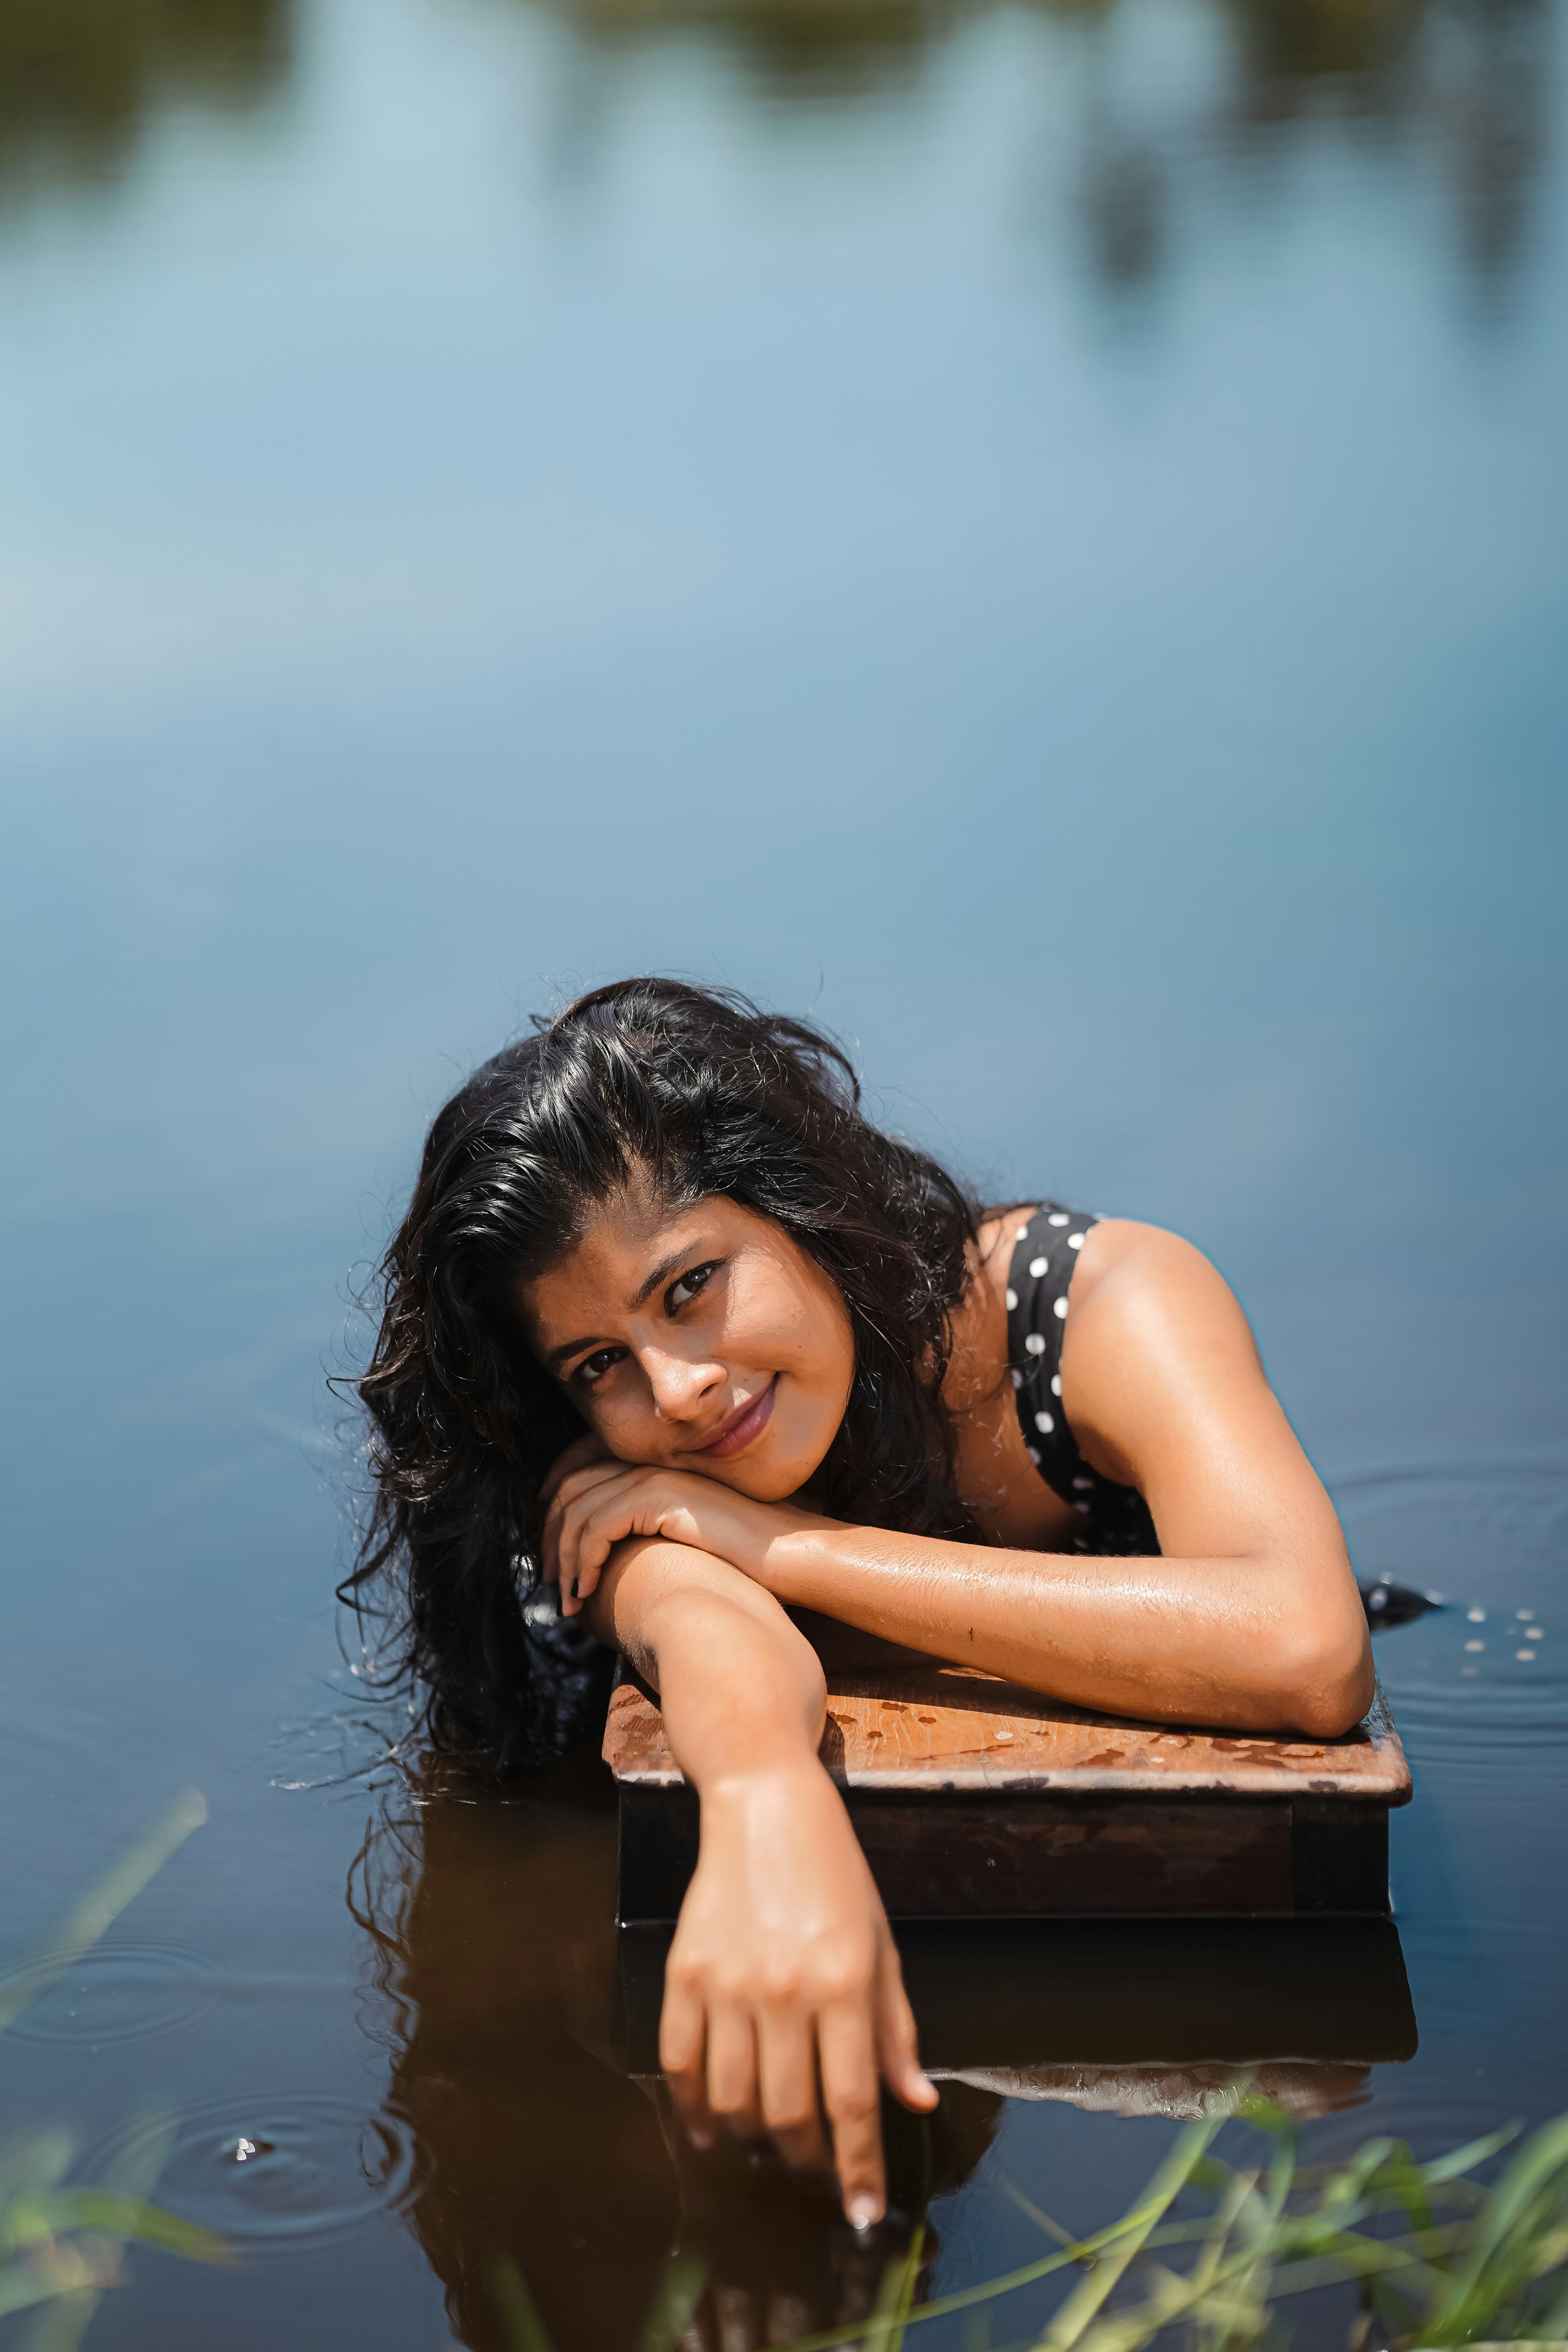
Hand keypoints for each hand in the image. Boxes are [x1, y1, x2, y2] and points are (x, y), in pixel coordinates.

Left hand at [541, 1457, 807, 1616]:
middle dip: (551, 1536)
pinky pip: (598, 1526)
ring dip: (564, 1558)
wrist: (788, 1554)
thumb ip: (650, 1537)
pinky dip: (584, 1560)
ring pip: (577, 1510)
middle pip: (570, 1488)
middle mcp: (649, 1467)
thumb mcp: (686, 1541)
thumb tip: (614, 1566)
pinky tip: (587, 1590)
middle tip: (550, 1581)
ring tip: (567, 1599)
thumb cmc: (746, 1559)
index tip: (549, 1548)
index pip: (582, 1469)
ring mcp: (654, 1479)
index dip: (554, 1503)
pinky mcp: (659, 1499)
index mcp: (656, 1470)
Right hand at [660, 1760, 936, 2225]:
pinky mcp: (685, 1974)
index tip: (861, 2214)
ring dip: (753, 2139)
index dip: (859, 2169)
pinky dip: (693, 2107)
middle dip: (807, 2161)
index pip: (853, 2103)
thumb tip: (915, 2103)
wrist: (766, 1808)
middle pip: (789, 2114)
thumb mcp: (882, 1947)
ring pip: (733, 2100)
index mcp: (844, 1984)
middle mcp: (785, 1991)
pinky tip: (710, 2127)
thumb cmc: (835, 1876)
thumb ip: (895, 2031)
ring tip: (770, 2146)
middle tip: (817, 2174)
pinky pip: (681, 2062)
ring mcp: (728, 1984)